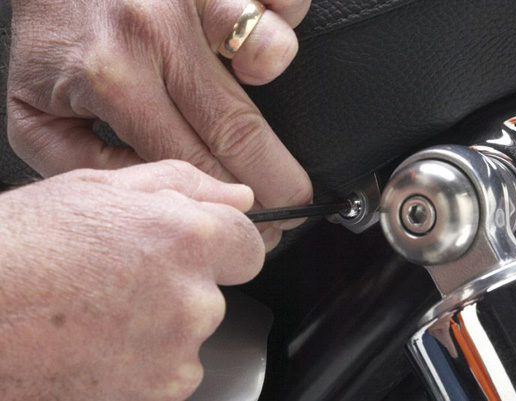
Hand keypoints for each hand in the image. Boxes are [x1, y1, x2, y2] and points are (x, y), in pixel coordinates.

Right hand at [0, 161, 263, 400]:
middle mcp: (192, 300)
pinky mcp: (154, 396)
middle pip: (215, 293)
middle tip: (120, 281)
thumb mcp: (100, 188)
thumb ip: (184, 186)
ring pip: (189, 336)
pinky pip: (167, 374)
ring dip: (159, 328)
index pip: (249, 245)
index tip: (199, 250)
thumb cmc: (21, 249)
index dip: (223, 245)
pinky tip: (95, 346)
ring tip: (99, 314)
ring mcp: (175, 355)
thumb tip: (239, 197)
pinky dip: (141, 364)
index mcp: (187, 239)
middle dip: (180, 287)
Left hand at [6, 0, 312, 243]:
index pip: (193, 163)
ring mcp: (191, 0)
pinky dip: (283, 25)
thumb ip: (87, 164)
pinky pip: (282, 5)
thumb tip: (159, 195)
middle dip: (279, 180)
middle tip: (293, 205)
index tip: (253, 225)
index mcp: (114, 80)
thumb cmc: (50, 39)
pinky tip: (252, 45)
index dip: (233, 206)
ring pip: (269, 53)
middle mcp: (158, 36)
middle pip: (241, 128)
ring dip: (275, 81)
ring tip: (261, 102)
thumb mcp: (35, 117)